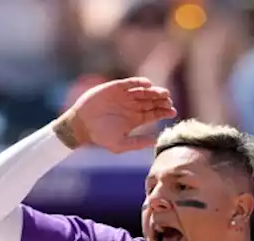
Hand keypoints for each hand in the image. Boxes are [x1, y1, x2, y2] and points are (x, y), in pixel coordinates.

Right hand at [56, 77, 176, 152]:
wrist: (81, 125)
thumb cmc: (100, 137)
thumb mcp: (120, 144)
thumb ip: (137, 143)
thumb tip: (156, 141)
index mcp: (135, 119)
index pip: (154, 114)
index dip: (164, 112)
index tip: (173, 111)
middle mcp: (132, 107)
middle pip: (151, 101)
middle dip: (161, 101)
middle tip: (169, 101)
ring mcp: (124, 96)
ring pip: (143, 92)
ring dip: (154, 92)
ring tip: (163, 93)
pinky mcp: (115, 88)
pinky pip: (130, 83)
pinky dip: (139, 82)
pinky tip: (148, 84)